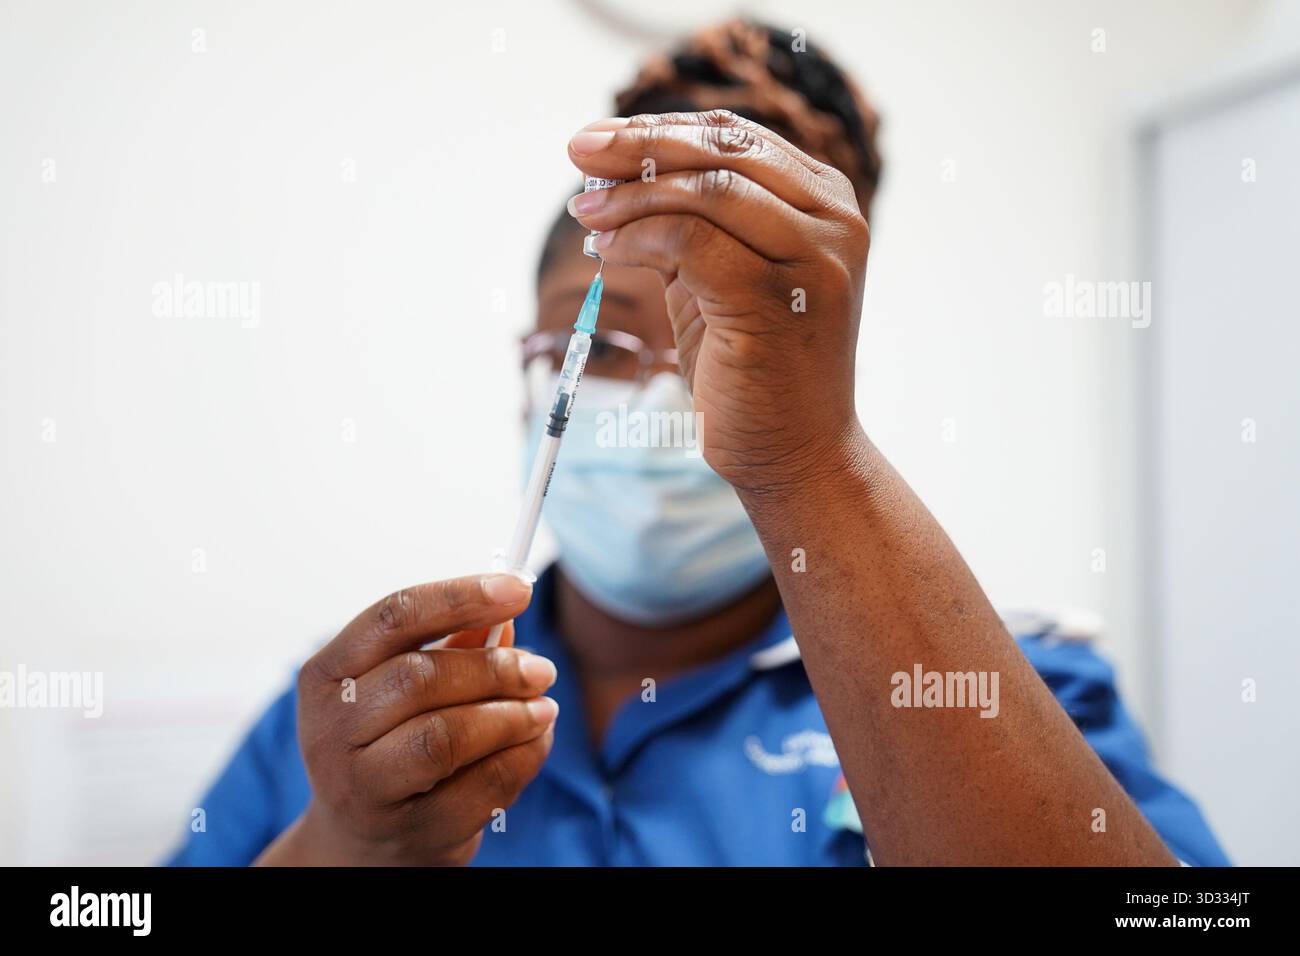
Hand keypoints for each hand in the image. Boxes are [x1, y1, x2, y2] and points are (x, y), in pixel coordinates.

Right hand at [256, 574, 556, 865]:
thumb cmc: (388, 746)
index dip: (461, 597)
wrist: (363, 843)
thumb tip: (506, 616)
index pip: (393, 617)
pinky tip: (535, 742)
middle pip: (421, 677)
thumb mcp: (404, 690)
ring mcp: (364, 788)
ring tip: (543, 709)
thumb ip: (453, 648)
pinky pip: (481, 787)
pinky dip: (522, 758)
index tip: (520, 589)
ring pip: (446, 736)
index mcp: (326, 676)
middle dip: (495, 667)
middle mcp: (331, 731)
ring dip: (510, 716)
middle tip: (541, 669)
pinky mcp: (410, 832)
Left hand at [567, 110, 869, 494]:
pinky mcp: (775, 299)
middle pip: (721, 151)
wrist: (797, 454)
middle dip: (637, 146)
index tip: (598, 140)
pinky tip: (607, 249)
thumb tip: (613, 174)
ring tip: (586, 212)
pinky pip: (690, 242)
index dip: (659, 127)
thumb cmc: (756, 369)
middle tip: (578, 153)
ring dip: (630, 195)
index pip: (735, 137)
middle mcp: (833, 221)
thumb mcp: (724, 278)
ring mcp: (812, 259)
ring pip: (705, 191)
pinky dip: (638, 237)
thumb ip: (693, 224)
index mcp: (826, 204)